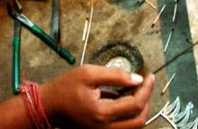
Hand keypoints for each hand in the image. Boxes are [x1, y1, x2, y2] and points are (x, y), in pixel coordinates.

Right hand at [39, 65, 153, 128]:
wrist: (47, 106)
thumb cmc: (65, 88)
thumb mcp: (89, 73)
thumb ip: (116, 75)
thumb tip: (138, 79)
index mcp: (102, 113)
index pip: (135, 104)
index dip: (146, 89)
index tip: (150, 76)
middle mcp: (104, 128)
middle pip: (139, 120)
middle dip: (146, 100)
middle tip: (145, 84)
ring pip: (133, 126)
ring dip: (139, 109)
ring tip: (136, 90)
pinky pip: (123, 126)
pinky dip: (129, 114)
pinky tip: (126, 98)